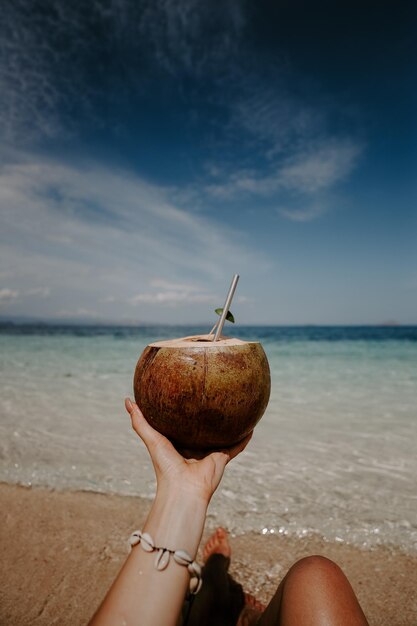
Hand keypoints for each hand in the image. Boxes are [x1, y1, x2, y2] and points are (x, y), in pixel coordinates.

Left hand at [125, 398, 251, 503]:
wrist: (183, 489)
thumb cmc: (165, 467)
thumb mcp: (151, 438)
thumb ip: (140, 421)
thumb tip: (127, 400)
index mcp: (179, 444)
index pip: (182, 425)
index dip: (183, 412)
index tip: (186, 396)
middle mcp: (195, 448)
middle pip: (203, 429)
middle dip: (208, 417)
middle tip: (214, 396)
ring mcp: (209, 453)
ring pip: (222, 436)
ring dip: (229, 426)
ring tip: (237, 408)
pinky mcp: (222, 458)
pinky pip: (236, 446)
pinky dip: (244, 438)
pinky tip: (252, 426)